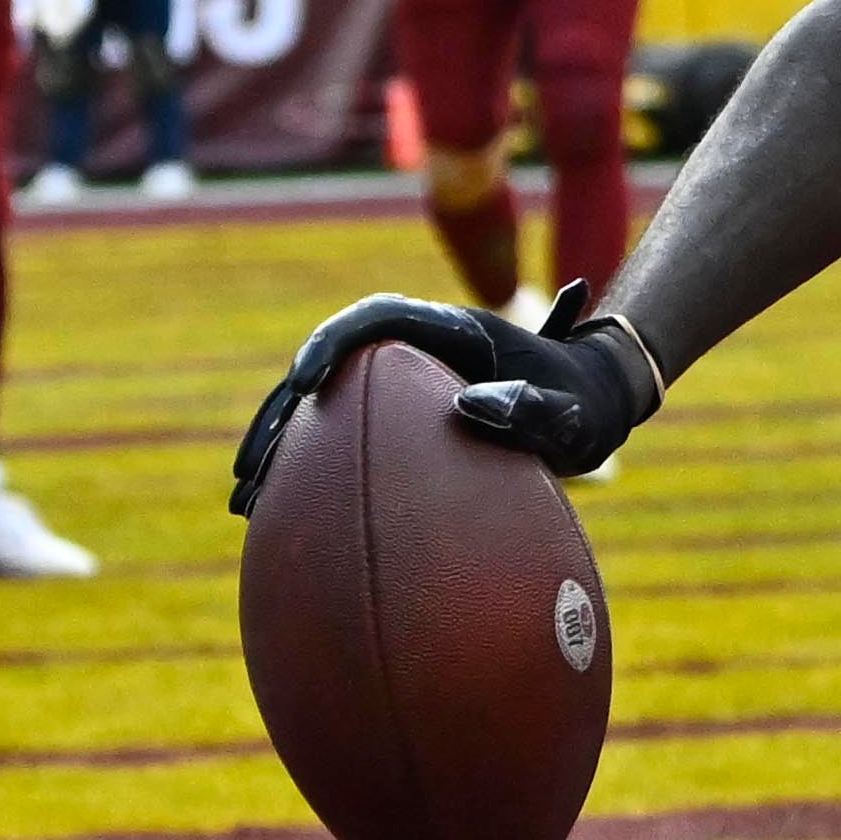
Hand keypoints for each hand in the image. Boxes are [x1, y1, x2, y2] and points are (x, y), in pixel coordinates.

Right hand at [229, 284, 663, 517]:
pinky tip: (275, 518)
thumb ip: (533, 408)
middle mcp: (415, 348)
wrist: (597, 404)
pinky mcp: (398, 415)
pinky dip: (304, 472)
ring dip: (279, 449)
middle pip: (328, 368)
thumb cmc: (587, 406)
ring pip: (322, 408)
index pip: (374, 321)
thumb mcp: (573, 413)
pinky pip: (337, 438)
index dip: (331, 345)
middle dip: (281, 415)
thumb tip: (469, 405)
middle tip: (250, 469)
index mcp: (449, 329)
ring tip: (243, 503)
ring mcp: (402, 381)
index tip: (305, 383)